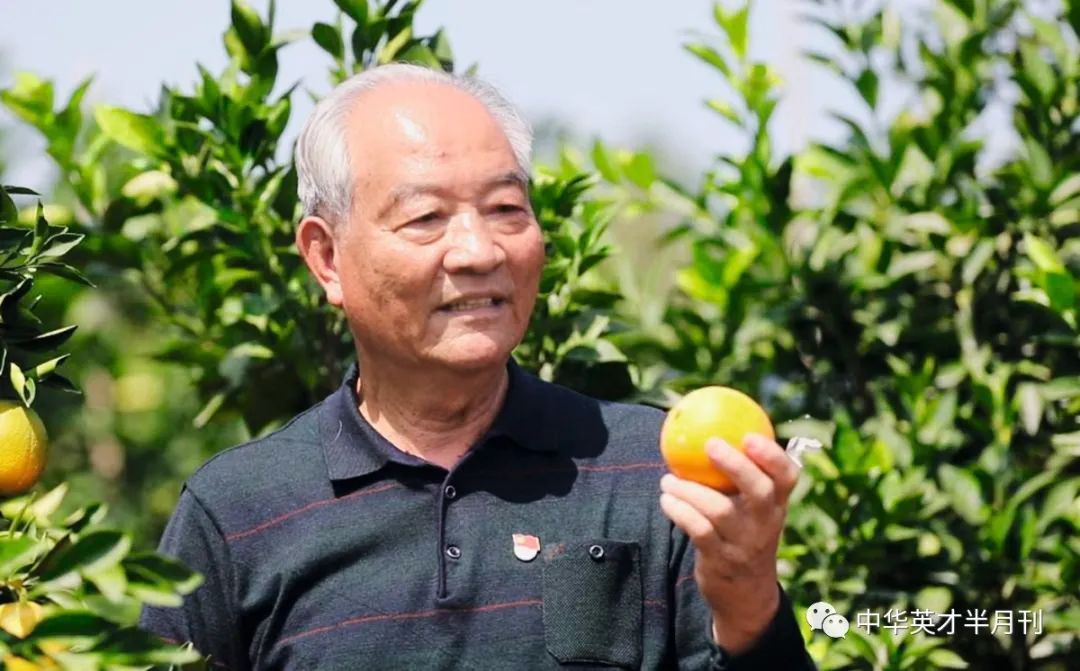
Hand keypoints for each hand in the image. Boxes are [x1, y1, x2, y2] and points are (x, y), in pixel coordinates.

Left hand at [659, 433, 798, 653]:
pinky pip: (698, 530)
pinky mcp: (721, 560)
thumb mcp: (752, 510)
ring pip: (719, 510)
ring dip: (689, 490)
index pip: (787, 477)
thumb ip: (740, 476)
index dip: (773, 455)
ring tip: (667, 479)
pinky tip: (666, 500)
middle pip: (759, 491)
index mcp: (777, 506)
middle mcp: (766, 524)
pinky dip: (679, 512)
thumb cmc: (743, 534)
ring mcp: (745, 544)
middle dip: (736, 465)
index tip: (750, 435)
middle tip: (710, 444)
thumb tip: (707, 427)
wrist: (745, 594)